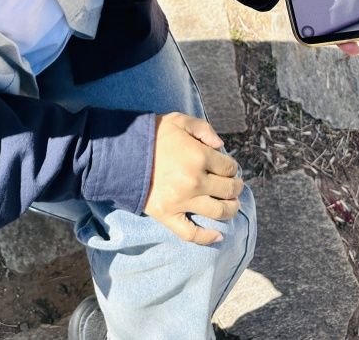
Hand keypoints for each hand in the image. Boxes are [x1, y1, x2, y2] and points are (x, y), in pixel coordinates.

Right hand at [142, 112, 242, 244]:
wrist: (122, 153)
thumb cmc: (153, 135)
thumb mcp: (180, 120)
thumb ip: (204, 129)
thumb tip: (222, 146)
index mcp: (199, 156)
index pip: (229, 168)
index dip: (232, 167)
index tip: (228, 168)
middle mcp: (194, 181)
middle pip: (228, 190)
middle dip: (236, 187)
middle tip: (235, 186)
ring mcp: (181, 201)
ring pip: (218, 212)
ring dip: (231, 209)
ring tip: (232, 205)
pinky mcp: (168, 215)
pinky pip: (191, 233)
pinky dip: (207, 237)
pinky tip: (219, 235)